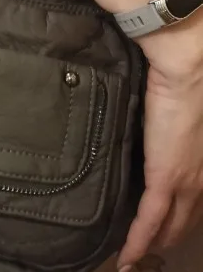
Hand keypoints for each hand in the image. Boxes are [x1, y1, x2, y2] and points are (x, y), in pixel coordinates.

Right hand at [118, 18, 202, 270]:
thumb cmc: (184, 78)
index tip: (168, 224)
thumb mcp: (180, 106)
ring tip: (139, 255)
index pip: (197, 198)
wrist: (186, 70)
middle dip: (171, 236)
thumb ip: (170, 122)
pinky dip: (137, 240)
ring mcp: (187, 181)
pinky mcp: (166, 179)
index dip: (184, 216)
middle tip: (153, 248)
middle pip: (189, 218)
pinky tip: (127, 255)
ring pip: (173, 225)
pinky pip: (150, 220)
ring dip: (156, 243)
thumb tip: (158, 119)